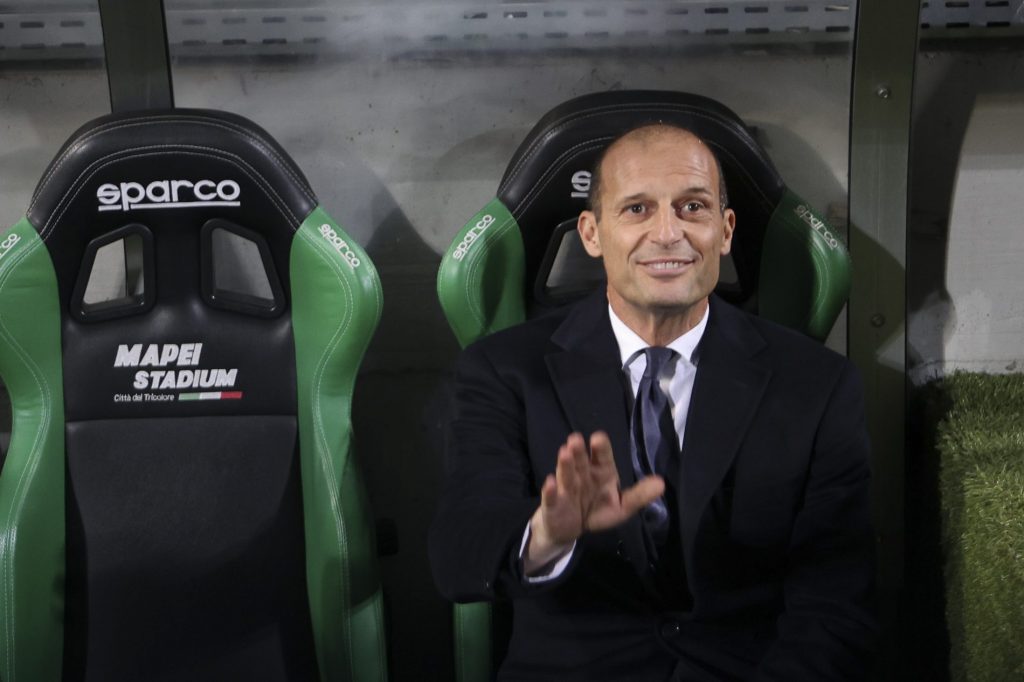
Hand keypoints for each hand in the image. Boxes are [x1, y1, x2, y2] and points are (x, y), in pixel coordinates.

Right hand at [524, 431, 663, 571]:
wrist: (570, 529)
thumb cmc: (597, 510)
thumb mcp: (622, 506)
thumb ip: (639, 495)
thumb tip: (662, 483)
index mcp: (601, 473)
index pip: (602, 458)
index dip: (601, 448)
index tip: (598, 438)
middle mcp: (583, 476)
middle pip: (581, 462)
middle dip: (579, 451)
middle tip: (576, 439)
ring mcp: (566, 489)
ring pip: (566, 475)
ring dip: (565, 465)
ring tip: (564, 452)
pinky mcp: (553, 504)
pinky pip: (551, 497)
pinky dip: (549, 491)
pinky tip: (549, 482)